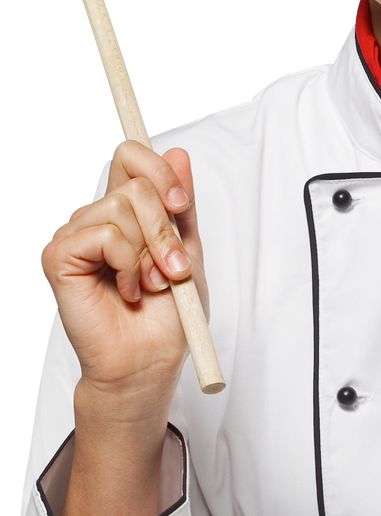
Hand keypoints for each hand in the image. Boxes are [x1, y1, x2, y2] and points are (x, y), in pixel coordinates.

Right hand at [39, 140, 207, 403]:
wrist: (148, 361)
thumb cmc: (166, 316)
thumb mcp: (186, 250)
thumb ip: (179, 205)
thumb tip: (178, 153)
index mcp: (122, 212)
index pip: (130, 156)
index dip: (159, 171)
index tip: (180, 206)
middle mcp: (93, 218)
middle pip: (134, 182)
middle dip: (164, 228)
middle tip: (170, 269)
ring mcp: (73, 234)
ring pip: (121, 205)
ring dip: (148, 251)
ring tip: (147, 285)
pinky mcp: (58, 254)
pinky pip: (105, 233)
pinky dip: (127, 263)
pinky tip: (126, 291)